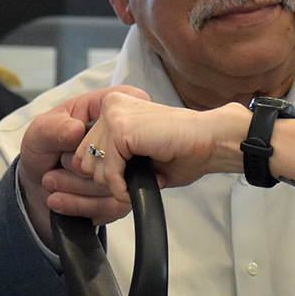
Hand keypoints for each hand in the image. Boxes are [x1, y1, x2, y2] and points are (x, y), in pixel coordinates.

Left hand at [17, 85, 148, 245]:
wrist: (38, 189)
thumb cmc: (44, 150)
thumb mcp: (39, 134)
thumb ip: (53, 129)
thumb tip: (77, 130)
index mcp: (110, 108)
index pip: (122, 116)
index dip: (94, 136)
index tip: (69, 146)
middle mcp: (128, 136)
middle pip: (119, 155)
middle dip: (80, 168)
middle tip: (56, 168)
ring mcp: (131, 167)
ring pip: (117, 183)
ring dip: (76, 189)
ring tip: (51, 184)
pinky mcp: (127, 194)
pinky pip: (114, 205)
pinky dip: (81, 205)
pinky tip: (59, 200)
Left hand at [72, 91, 250, 201]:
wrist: (212, 139)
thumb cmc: (186, 149)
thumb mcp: (140, 156)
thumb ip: (116, 162)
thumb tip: (93, 183)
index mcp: (115, 108)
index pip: (84, 147)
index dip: (101, 172)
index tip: (120, 184)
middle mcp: (111, 106)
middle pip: (82, 157)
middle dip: (104, 179)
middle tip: (129, 187)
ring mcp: (114, 115)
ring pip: (91, 165)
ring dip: (112, 184)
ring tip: (135, 186)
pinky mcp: (121, 128)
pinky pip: (107, 169)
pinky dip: (119, 187)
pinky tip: (132, 189)